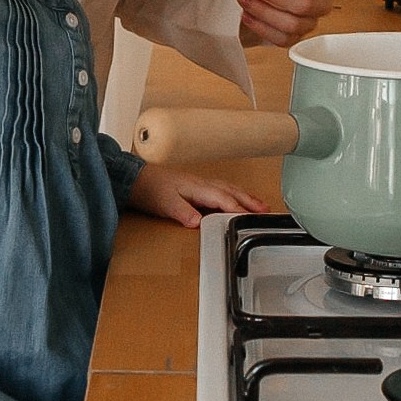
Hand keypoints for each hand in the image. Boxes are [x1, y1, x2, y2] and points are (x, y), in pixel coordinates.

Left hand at [128, 165, 269, 227]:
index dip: (239, 210)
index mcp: (198, 187)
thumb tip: (199, 222)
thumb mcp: (165, 204)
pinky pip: (222, 189)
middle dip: (250, 201)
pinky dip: (234, 194)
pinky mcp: (195, 186)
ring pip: (229, 189)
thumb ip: (184, 212)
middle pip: (232, 192)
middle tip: (267, 211)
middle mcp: (202, 184)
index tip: (253, 219)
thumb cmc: (149, 189)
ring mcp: (199, 184)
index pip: (224, 200)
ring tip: (260, 205)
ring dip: (246, 197)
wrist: (133, 179)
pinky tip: (235, 198)